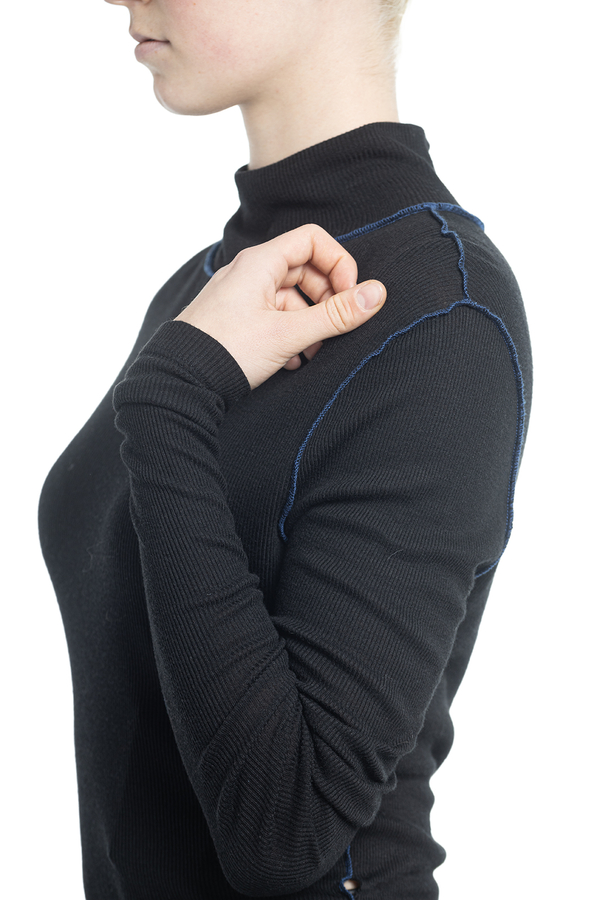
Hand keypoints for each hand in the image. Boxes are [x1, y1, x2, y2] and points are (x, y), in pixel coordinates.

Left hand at [175, 223, 385, 388]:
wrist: (179, 382)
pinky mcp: (236, 320)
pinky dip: (290, 334)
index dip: (339, 265)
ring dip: (309, 322)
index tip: (349, 297)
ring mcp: (241, 297)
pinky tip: (292, 360)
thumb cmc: (228, 350)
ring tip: (311, 352)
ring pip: (290, 297)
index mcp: (260, 262)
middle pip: (305, 269)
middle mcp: (249, 273)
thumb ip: (335, 315)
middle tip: (333, 328)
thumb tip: (377, 294)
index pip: (313, 240)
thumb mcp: (289, 333)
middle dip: (326, 299)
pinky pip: (273, 316)